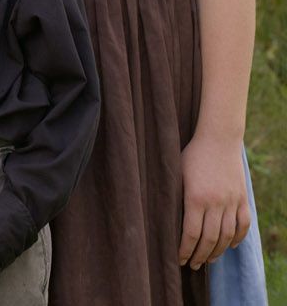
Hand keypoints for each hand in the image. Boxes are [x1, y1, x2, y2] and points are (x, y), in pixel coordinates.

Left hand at [179, 132, 249, 267]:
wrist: (218, 139)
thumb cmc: (191, 155)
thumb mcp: (176, 172)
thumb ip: (174, 196)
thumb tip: (161, 217)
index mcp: (195, 198)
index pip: (191, 233)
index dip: (185, 249)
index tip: (179, 259)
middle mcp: (216, 203)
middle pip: (210, 239)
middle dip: (200, 255)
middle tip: (192, 265)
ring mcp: (231, 201)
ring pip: (227, 236)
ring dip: (218, 251)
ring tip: (208, 260)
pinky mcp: (242, 199)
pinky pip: (243, 224)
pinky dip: (237, 238)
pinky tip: (229, 245)